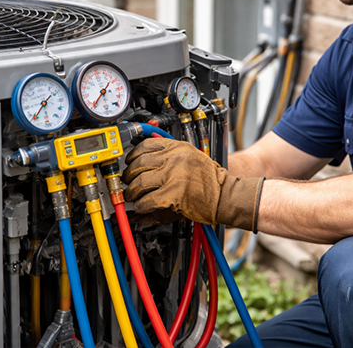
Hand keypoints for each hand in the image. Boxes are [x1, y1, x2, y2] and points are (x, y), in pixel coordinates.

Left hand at [123, 138, 264, 231]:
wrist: (227, 195)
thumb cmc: (211, 180)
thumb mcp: (192, 157)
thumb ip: (172, 155)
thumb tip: (149, 159)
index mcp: (179, 147)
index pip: (146, 145)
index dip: (132, 155)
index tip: (128, 162)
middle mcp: (175, 158)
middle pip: (139, 163)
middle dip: (128, 174)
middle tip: (126, 182)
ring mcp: (174, 175)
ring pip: (140, 181)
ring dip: (131, 191)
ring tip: (131, 196)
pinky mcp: (174, 193)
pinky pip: (148, 199)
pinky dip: (141, 205)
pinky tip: (141, 207)